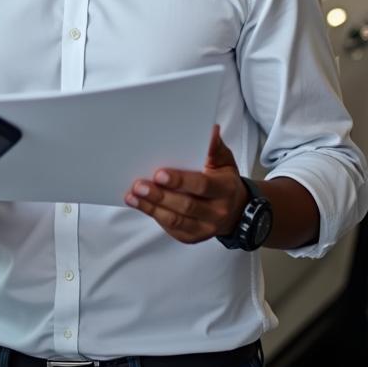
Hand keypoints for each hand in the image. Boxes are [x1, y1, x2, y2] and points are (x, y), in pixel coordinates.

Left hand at [124, 125, 248, 243]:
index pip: (201, 185)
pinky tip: (139, 204)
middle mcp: (217, 212)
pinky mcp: (192, 237)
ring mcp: (204, 228)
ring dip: (151, 207)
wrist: (235, 211)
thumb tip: (210, 129)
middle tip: (139, 185)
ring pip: (175, 220)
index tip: (158, 173)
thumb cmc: (223, 181)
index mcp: (224, 189)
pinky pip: (171, 228)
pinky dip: (153, 215)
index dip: (179, 181)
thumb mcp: (224, 162)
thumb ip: (214, 147)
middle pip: (185, 205)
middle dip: (159, 195)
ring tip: (132, 196)